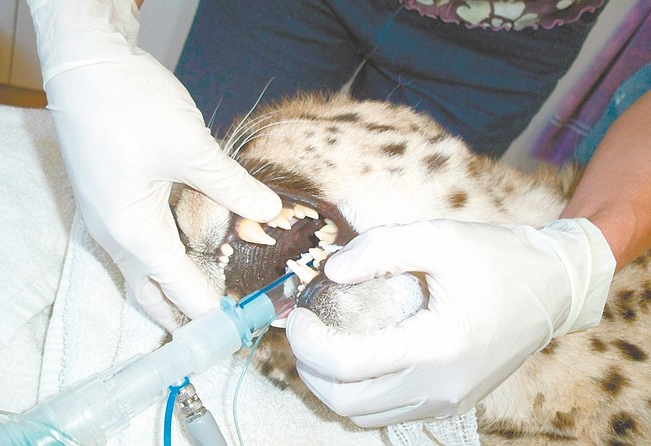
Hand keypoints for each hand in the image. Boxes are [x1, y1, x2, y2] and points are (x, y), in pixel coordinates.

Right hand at [28, 0, 280, 329]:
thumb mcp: (191, 148)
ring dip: (169, 292)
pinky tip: (180, 256)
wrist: (84, 64)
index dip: (212, 310)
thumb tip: (271, 210)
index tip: (240, 329)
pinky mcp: (107, 201)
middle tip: (218, 332)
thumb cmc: (131, 105)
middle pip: (151, 292)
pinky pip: (134, 248)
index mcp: (135, 231)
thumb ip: (231, 185)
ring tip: (202, 304)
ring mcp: (105, 219)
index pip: (181, 287)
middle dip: (183, 316)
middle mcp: (115, 235)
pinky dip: (158, 264)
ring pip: (140, 272)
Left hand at [286, 219, 614, 425]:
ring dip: (333, 384)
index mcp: (436, 348)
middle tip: (305, 331)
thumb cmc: (499, 258)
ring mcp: (447, 402)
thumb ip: (378, 249)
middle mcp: (440, 388)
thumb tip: (332, 270)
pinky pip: (389, 411)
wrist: (556, 287)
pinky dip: (361, 391)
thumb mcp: (438, 236)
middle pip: (346, 403)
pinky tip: (360, 357)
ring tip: (326, 343)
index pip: (347, 365)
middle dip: (311, 369)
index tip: (299, 314)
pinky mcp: (451, 403)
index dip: (308, 341)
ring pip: (364, 415)